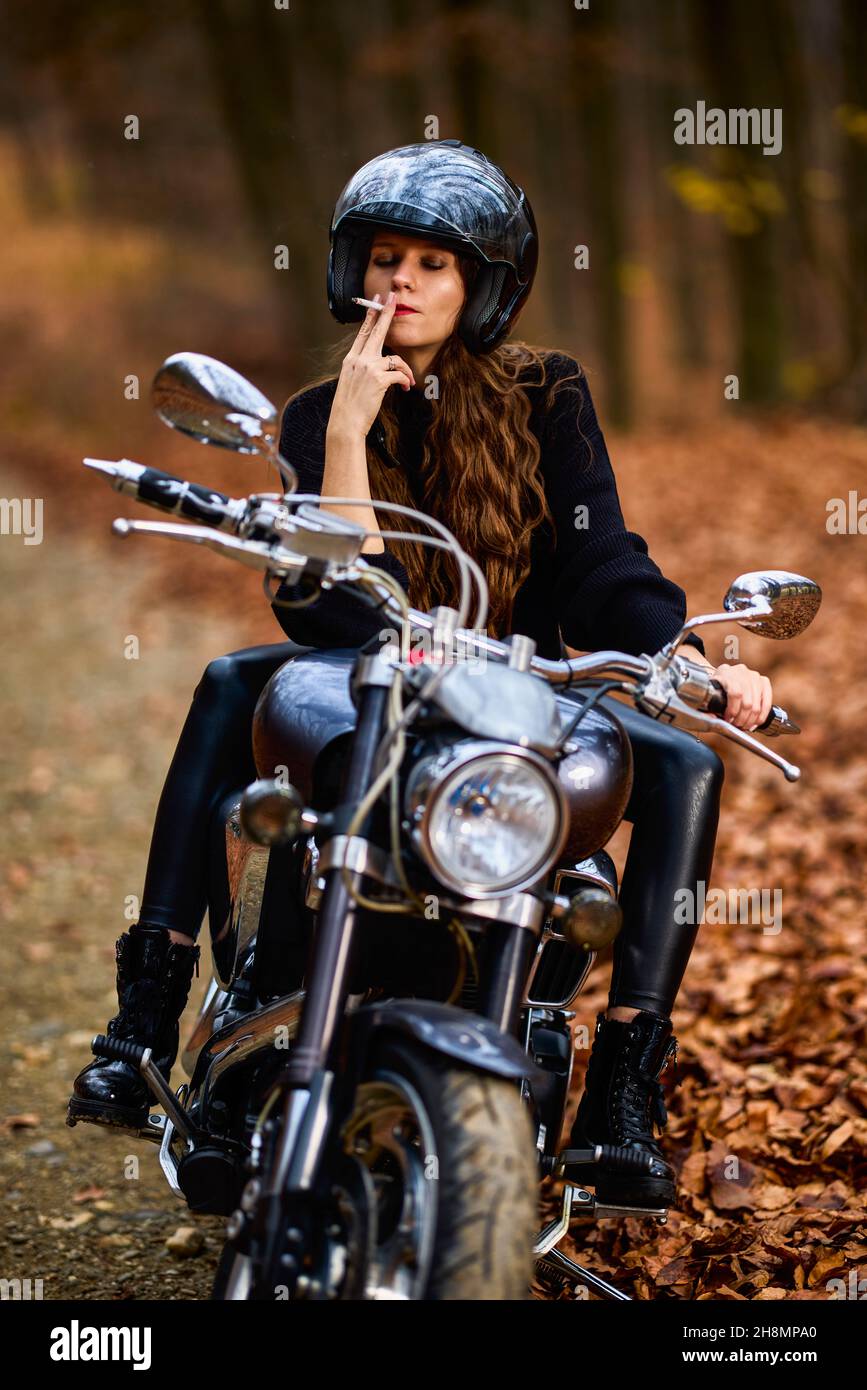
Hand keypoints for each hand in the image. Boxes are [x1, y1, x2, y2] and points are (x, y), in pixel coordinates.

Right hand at [328, 290, 416, 437]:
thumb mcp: (351, 382)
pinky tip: (405, 389)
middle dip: (386, 312)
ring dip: (405, 370)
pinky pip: (400, 374)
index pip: (362, 333)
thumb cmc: (349, 408)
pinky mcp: (379, 379)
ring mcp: (368, 368)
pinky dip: (405, 381)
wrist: (345, 423)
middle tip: (393, 298)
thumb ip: (363, 369)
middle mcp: (359, 359)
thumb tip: (379, 365)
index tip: (375, 301)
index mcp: (351, 359)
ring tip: (407, 382)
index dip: (370, 316)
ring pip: (395, 358)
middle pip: (376, 331)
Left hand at [712, 661, 773, 730]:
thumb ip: (708, 705)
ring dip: (751, 720)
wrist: (725, 675)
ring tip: (744, 726)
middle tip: (737, 726)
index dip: (733, 710)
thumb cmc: (716, 687)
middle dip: (742, 719)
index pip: (735, 693)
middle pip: (747, 702)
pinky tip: (756, 723)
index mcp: (726, 672)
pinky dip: (762, 716)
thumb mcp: (709, 693)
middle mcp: (742, 672)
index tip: (728, 720)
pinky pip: (767, 703)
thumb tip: (711, 718)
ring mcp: (754, 676)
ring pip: (757, 705)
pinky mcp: (764, 681)